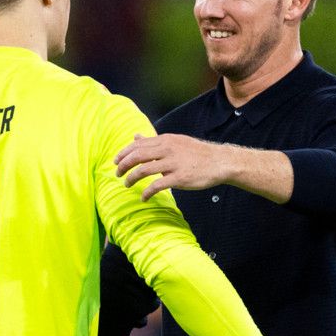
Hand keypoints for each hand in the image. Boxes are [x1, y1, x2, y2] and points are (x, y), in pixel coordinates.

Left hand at [115, 134, 236, 200]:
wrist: (219, 162)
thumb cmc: (196, 153)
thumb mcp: (175, 141)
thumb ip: (154, 141)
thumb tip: (135, 137)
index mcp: (165, 140)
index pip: (138, 145)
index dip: (123, 153)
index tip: (116, 162)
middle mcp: (167, 149)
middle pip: (137, 156)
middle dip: (123, 166)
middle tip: (117, 174)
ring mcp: (173, 164)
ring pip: (143, 170)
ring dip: (131, 179)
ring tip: (126, 185)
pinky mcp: (179, 178)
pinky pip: (157, 186)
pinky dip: (147, 193)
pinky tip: (143, 198)